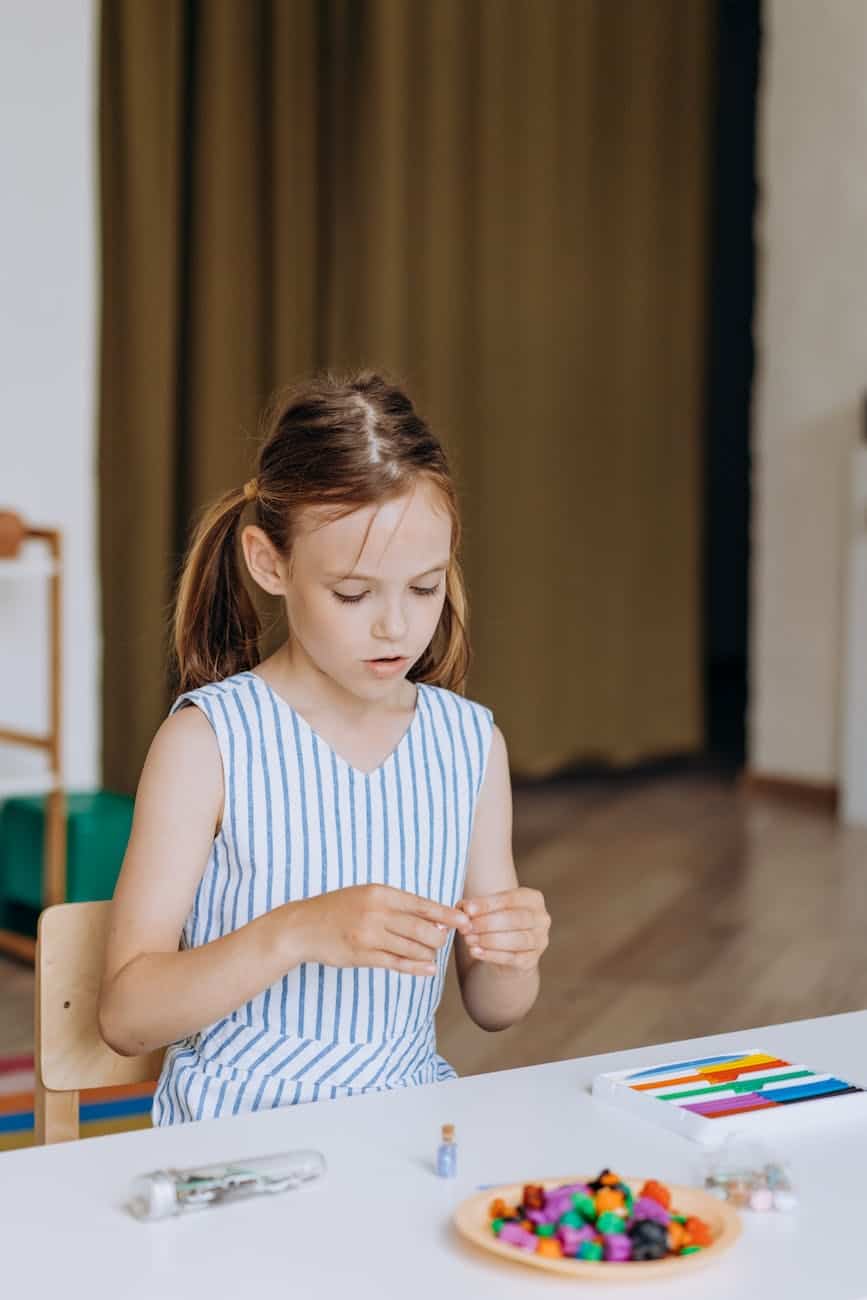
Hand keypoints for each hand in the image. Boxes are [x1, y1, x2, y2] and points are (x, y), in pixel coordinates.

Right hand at [296, 884, 471, 975]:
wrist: (304, 927)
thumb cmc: (340, 909)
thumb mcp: (368, 895)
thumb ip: (399, 905)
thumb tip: (435, 918)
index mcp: (381, 893)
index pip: (423, 904)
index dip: (447, 914)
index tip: (465, 921)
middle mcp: (377, 913)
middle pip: (422, 929)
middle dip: (439, 938)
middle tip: (441, 941)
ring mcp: (369, 936)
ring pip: (412, 948)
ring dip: (427, 954)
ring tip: (429, 954)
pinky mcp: (362, 956)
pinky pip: (397, 964)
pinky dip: (416, 968)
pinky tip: (428, 970)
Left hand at [458, 887, 549, 971]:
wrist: (507, 949)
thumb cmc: (496, 921)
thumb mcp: (488, 909)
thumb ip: (475, 906)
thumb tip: (462, 908)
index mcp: (533, 899)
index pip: (511, 899)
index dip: (488, 904)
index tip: (468, 909)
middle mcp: (542, 919)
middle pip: (515, 920)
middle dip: (488, 923)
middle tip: (467, 926)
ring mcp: (540, 941)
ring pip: (517, 940)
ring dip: (489, 940)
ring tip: (469, 939)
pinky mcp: (532, 960)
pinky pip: (512, 958)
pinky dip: (492, 955)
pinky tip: (475, 951)